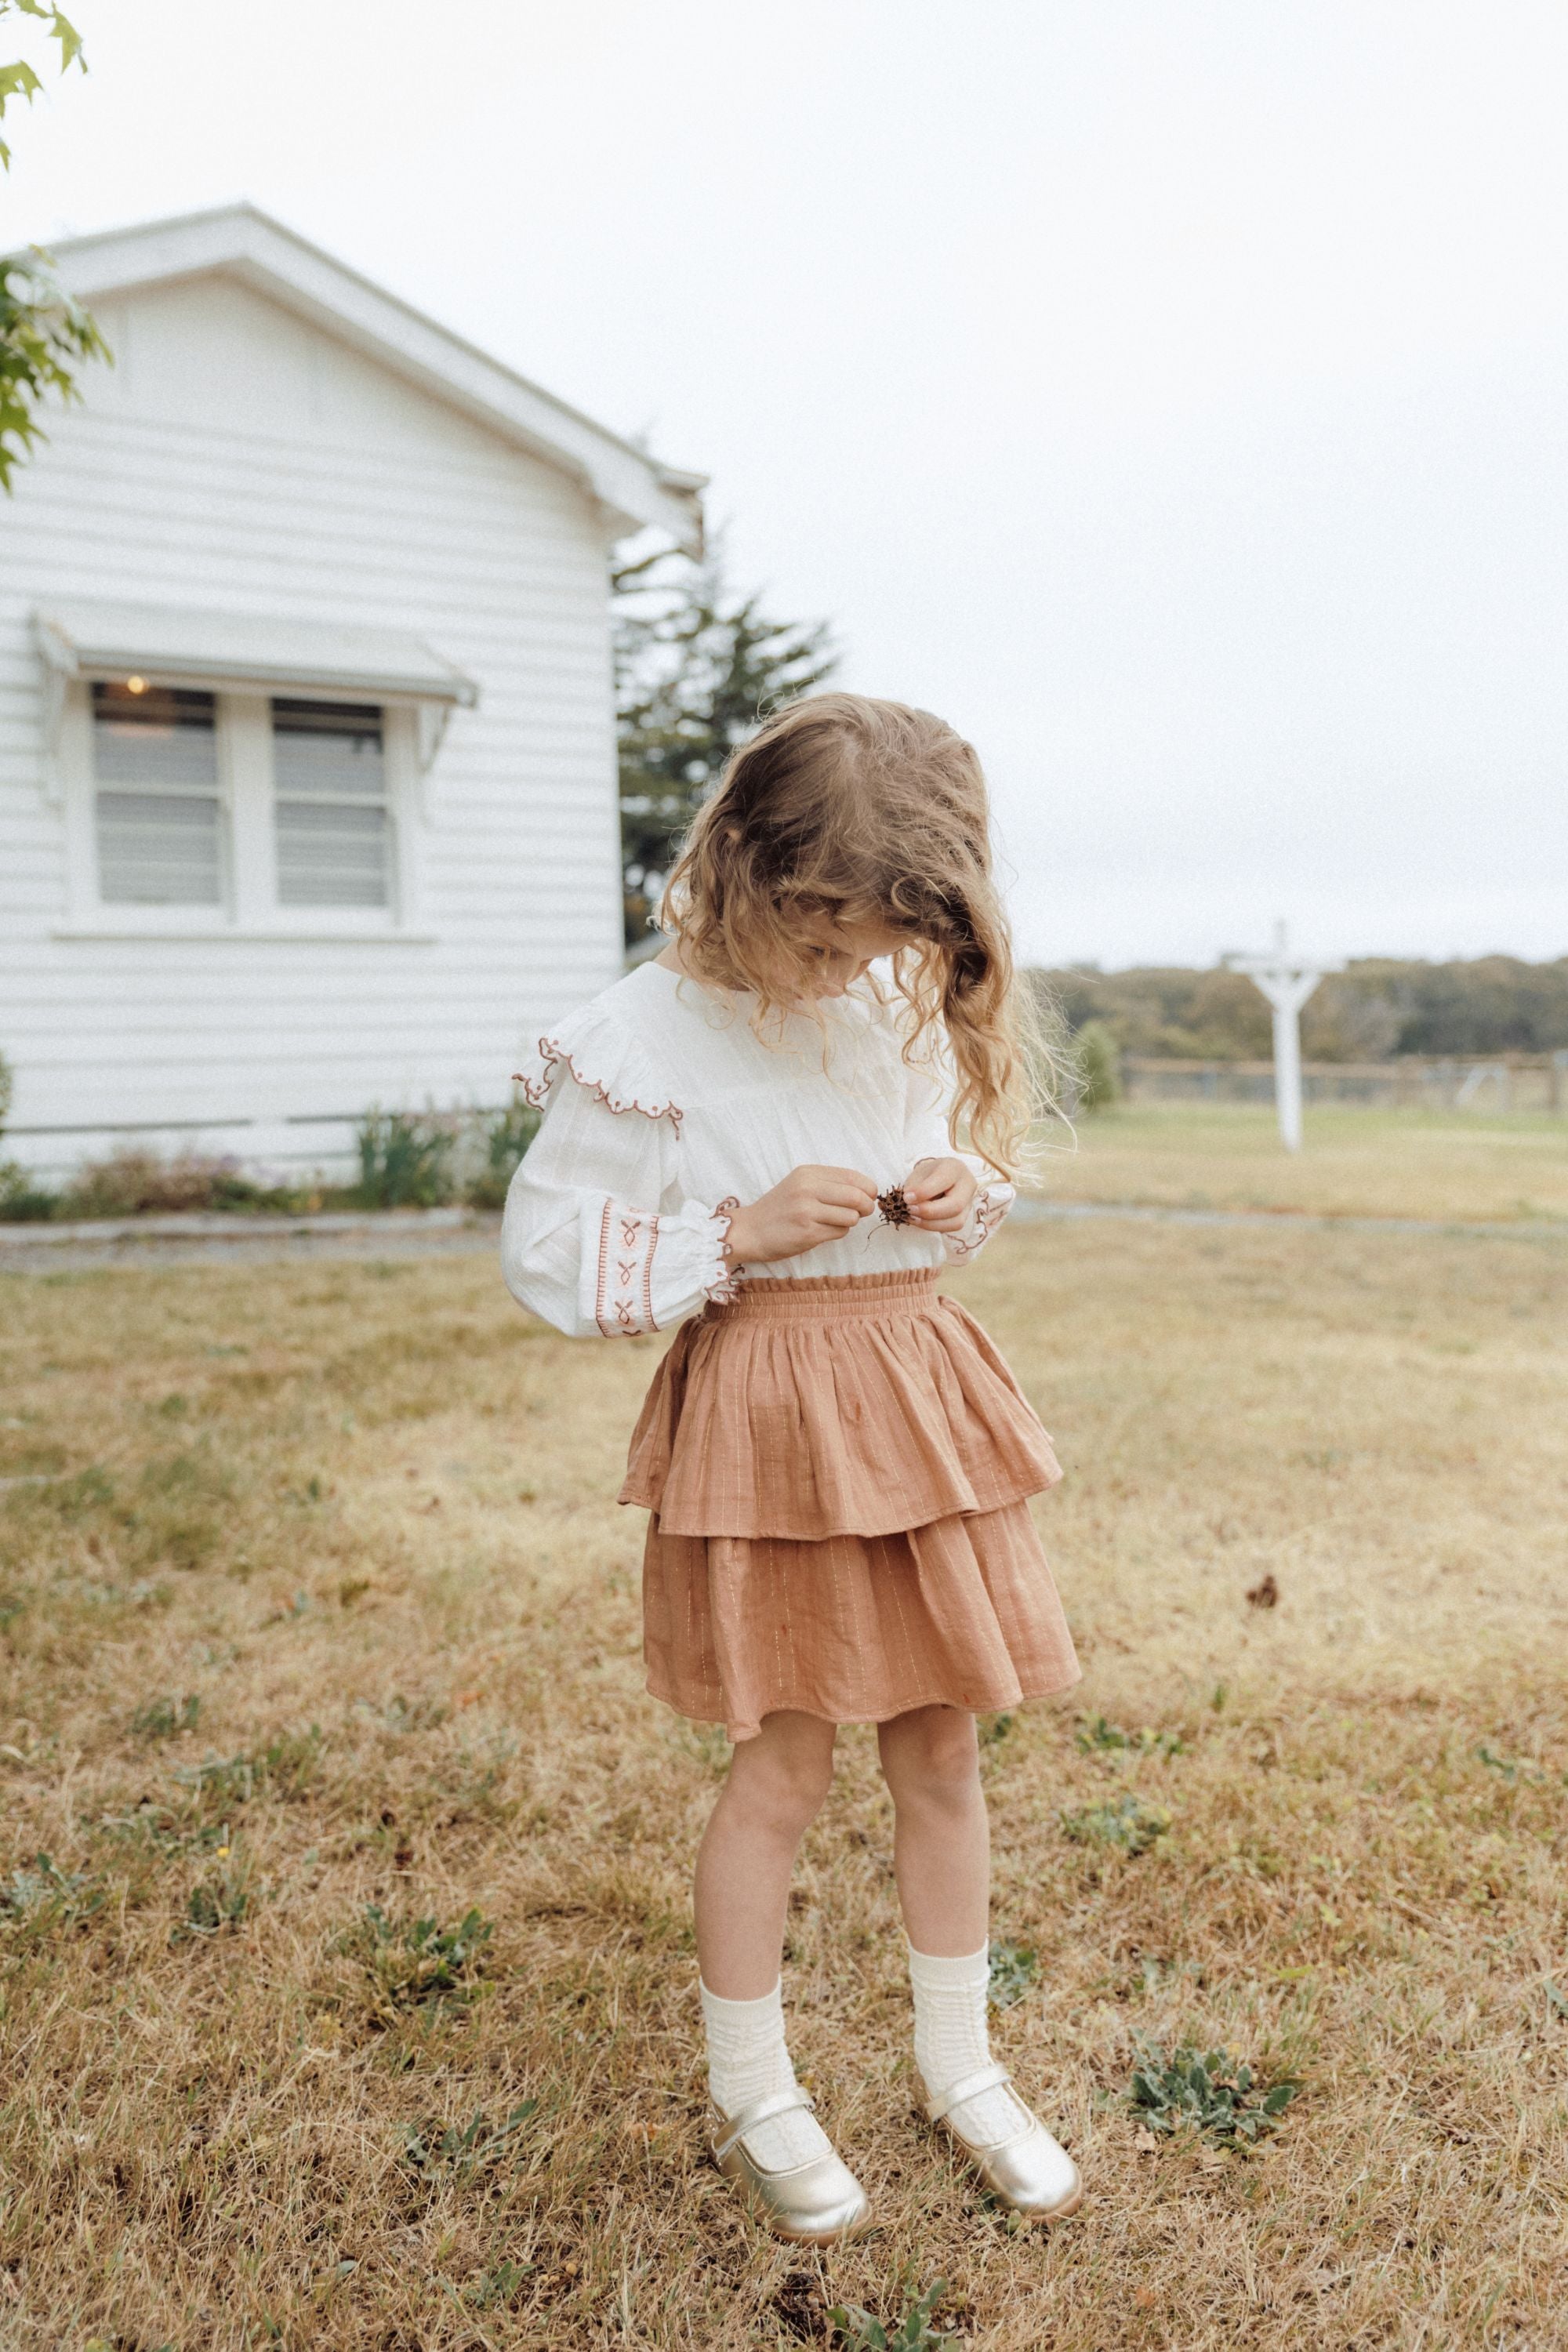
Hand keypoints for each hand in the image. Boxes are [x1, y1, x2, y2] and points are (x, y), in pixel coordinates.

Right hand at [724, 1164, 877, 1263]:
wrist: (749, 1231)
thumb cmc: (779, 1208)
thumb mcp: (800, 1184)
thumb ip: (830, 1183)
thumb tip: (867, 1192)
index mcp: (808, 1173)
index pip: (853, 1177)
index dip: (868, 1189)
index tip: (867, 1196)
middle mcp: (807, 1188)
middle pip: (856, 1196)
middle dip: (866, 1207)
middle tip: (862, 1212)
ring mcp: (807, 1211)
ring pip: (851, 1217)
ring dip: (850, 1222)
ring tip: (834, 1222)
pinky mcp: (808, 1232)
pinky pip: (840, 1232)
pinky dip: (838, 1232)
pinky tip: (823, 1230)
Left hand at [903, 1156, 977, 1233]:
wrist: (940, 1179)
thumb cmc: (928, 1175)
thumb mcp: (918, 1175)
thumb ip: (914, 1187)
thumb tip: (910, 1203)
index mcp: (954, 1167)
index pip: (943, 1180)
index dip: (924, 1192)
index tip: (907, 1198)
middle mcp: (967, 1184)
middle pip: (955, 1204)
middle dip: (929, 1211)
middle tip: (910, 1210)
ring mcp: (969, 1202)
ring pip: (955, 1221)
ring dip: (930, 1223)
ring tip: (912, 1217)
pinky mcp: (965, 1216)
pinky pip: (952, 1226)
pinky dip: (933, 1226)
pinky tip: (919, 1221)